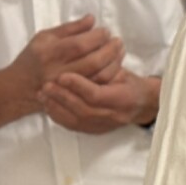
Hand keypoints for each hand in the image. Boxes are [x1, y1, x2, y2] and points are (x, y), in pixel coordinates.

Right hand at [0, 18, 125, 154]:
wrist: (19, 88)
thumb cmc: (33, 58)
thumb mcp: (44, 37)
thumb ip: (69, 28)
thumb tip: (92, 19)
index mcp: (49, 52)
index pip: (79, 44)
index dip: (97, 37)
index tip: (106, 31)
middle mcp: (58, 71)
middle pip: (93, 61)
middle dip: (110, 50)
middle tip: (118, 41)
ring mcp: (68, 87)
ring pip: (99, 77)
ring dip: (114, 63)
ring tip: (120, 51)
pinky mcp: (74, 96)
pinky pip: (98, 88)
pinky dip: (111, 76)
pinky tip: (115, 66)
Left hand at [37, 67, 157, 133]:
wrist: (142, 104)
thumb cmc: (130, 83)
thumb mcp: (123, 71)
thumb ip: (105, 66)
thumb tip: (87, 54)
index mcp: (125, 98)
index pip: (97, 95)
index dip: (78, 86)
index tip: (63, 75)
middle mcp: (115, 115)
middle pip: (84, 110)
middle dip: (63, 97)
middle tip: (47, 84)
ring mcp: (104, 125)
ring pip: (76, 120)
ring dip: (57, 107)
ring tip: (43, 94)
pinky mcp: (95, 130)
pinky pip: (72, 126)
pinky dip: (58, 116)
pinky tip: (48, 105)